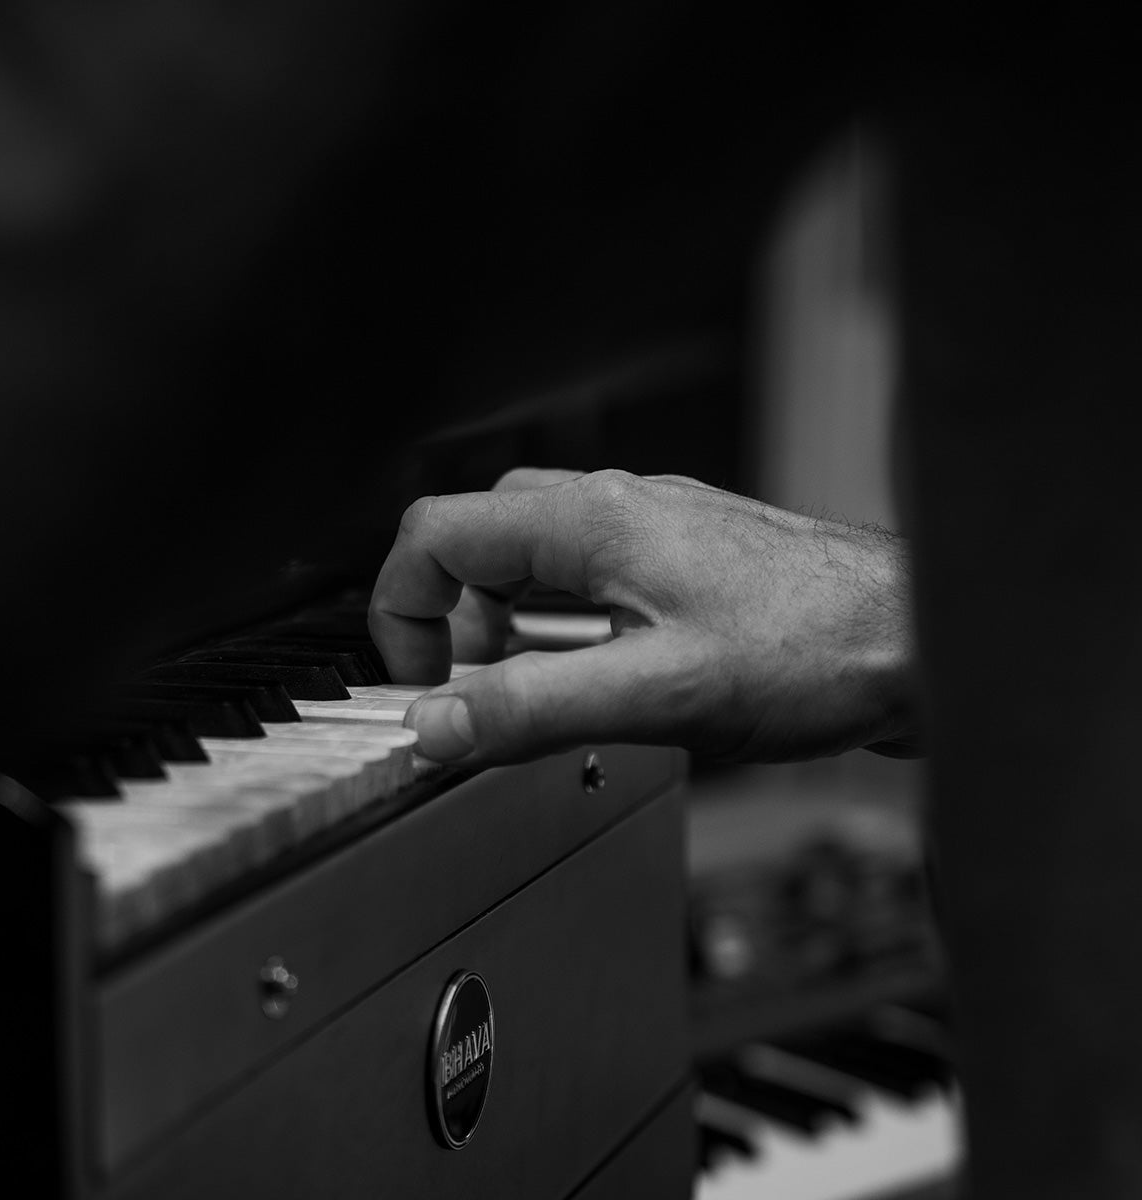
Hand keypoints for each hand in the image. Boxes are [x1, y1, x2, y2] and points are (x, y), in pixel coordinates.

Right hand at [368, 468, 919, 764]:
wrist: (911, 637)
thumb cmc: (811, 648)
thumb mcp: (657, 694)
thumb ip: (534, 709)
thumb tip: (438, 723)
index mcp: (590, 520)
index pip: (435, 533)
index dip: (402, 610)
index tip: (419, 682)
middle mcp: (615, 505)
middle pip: (476, 537)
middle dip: (450, 615)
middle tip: (472, 688)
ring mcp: (651, 525)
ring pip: (532, 552)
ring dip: (504, 618)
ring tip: (529, 686)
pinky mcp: (681, 555)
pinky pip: (585, 569)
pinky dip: (557, 618)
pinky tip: (593, 670)